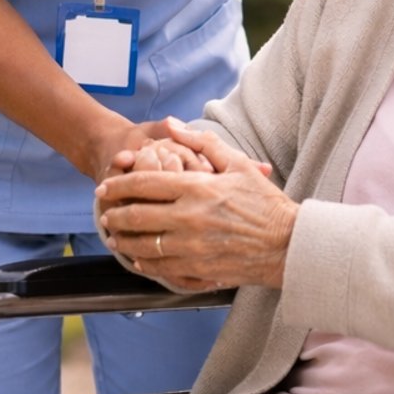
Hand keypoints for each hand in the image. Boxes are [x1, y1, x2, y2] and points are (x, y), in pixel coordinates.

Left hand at [95, 122, 295, 289]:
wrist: (288, 245)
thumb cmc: (265, 203)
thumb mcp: (237, 164)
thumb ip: (201, 141)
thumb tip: (171, 123)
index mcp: (196, 188)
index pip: (143, 184)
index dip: (118, 185)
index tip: (105, 187)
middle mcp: (188, 219)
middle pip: (135, 217)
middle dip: (114, 215)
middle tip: (105, 215)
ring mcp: (191, 248)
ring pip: (142, 246)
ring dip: (123, 242)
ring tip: (115, 237)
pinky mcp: (197, 270)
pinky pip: (160, 268)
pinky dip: (144, 263)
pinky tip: (140, 258)